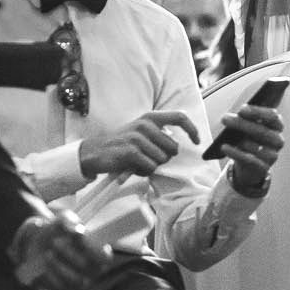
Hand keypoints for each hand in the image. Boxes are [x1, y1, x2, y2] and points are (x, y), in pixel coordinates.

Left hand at [10, 210, 112, 289]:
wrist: (41, 244)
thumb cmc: (58, 231)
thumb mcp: (62, 220)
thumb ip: (69, 221)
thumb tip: (75, 230)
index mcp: (99, 253)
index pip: (105, 258)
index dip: (94, 249)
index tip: (80, 238)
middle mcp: (93, 270)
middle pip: (87, 267)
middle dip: (70, 254)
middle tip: (55, 242)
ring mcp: (82, 281)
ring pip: (76, 280)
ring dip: (60, 266)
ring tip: (48, 253)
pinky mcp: (67, 289)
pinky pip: (62, 286)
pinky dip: (52, 274)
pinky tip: (45, 262)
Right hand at [79, 110, 199, 177]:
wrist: (92, 152)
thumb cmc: (120, 144)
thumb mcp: (140, 132)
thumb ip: (159, 134)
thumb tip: (180, 144)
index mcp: (150, 117)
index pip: (179, 117)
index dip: (192, 129)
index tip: (197, 141)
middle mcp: (145, 124)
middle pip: (173, 148)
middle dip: (164, 158)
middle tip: (147, 158)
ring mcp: (138, 138)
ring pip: (162, 159)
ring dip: (151, 165)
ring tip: (137, 162)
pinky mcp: (132, 152)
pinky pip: (151, 167)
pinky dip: (143, 171)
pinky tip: (132, 168)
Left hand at [216, 103, 285, 196]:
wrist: (249, 165)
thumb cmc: (249, 140)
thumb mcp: (249, 129)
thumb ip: (245, 120)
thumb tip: (231, 117)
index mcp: (276, 126)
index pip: (273, 116)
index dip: (258, 112)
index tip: (242, 109)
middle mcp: (278, 140)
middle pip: (261, 130)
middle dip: (242, 124)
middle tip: (225, 119)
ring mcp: (273, 155)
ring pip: (255, 146)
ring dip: (239, 141)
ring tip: (225, 138)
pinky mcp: (264, 168)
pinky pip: (249, 160)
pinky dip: (235, 153)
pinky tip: (225, 147)